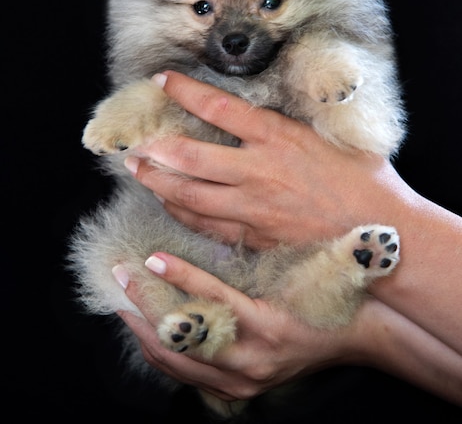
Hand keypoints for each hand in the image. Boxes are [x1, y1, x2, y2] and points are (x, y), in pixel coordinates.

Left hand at [116, 251, 461, 406]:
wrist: (360, 333)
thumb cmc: (333, 292)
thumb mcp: (307, 266)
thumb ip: (271, 242)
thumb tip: (236, 199)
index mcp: (271, 325)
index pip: (216, 302)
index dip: (182, 279)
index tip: (152, 258)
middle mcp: (254, 360)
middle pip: (185, 339)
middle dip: (147, 307)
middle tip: (122, 277)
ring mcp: (244, 380)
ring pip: (179, 362)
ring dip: (146, 329)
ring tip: (122, 300)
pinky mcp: (239, 388)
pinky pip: (187, 374)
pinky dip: (163, 350)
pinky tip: (146, 328)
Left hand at [125, 71, 404, 248]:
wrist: (383, 231)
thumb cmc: (363, 179)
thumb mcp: (331, 134)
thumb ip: (292, 121)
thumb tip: (266, 106)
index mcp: (278, 137)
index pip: (219, 107)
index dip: (185, 91)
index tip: (162, 81)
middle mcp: (259, 171)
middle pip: (191, 156)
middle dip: (156, 148)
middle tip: (134, 144)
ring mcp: (254, 208)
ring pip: (190, 196)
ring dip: (158, 183)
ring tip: (139, 172)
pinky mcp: (256, 237)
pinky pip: (207, 227)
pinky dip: (182, 215)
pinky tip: (170, 206)